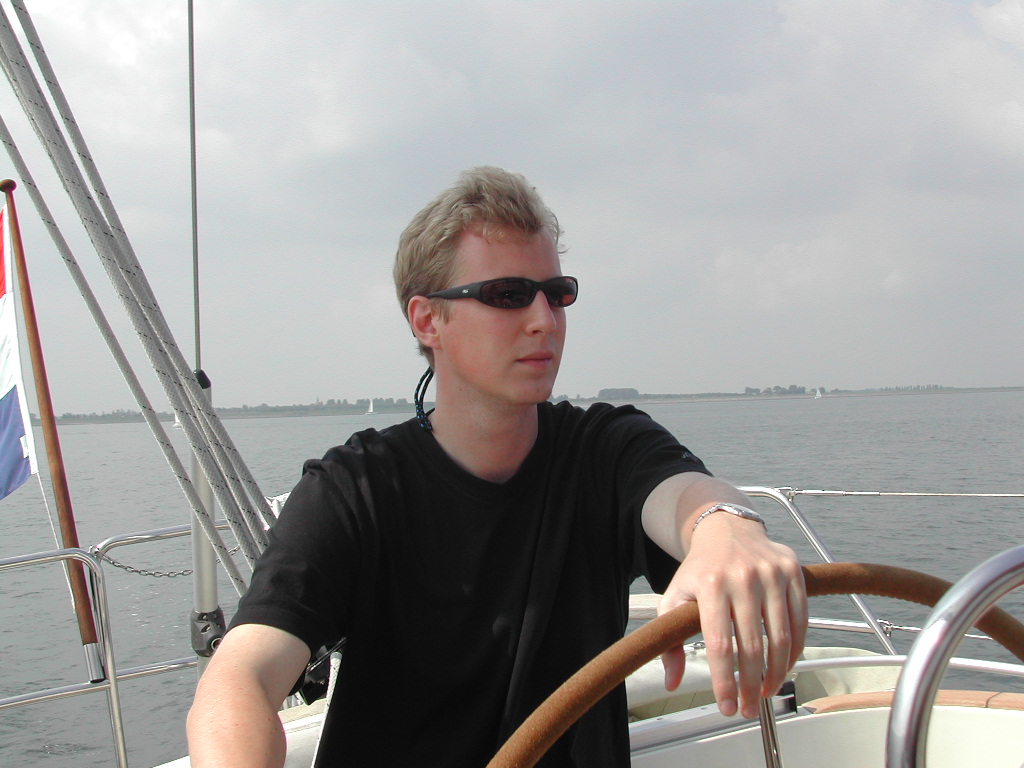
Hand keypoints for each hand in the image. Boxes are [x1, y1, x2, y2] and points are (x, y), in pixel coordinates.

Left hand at [657, 513, 806, 718]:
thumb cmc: (701, 570)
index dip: (724, 681)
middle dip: (750, 686)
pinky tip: (785, 666)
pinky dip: (796, 650)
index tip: (726, 707)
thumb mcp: (675, 597)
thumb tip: (671, 682)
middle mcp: (742, 578)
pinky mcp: (793, 572)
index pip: (719, 644)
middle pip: (752, 646)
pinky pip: (800, 620)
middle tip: (748, 709)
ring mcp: (771, 574)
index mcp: (711, 584)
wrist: (727, 530)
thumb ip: (670, 639)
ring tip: (767, 692)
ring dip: (777, 673)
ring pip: (781, 637)